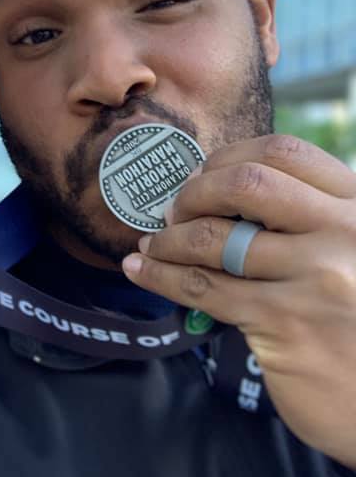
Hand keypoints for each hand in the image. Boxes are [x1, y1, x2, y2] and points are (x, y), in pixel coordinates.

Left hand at [121, 133, 355, 467]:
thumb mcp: (351, 254)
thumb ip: (310, 216)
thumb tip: (221, 186)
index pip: (285, 153)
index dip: (230, 157)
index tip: (203, 173)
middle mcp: (345, 234)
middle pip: (247, 182)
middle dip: (196, 191)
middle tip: (175, 211)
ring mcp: (316, 278)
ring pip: (215, 237)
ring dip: (170, 238)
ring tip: (154, 244)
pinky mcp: (284, 323)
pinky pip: (204, 287)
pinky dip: (162, 274)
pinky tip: (142, 269)